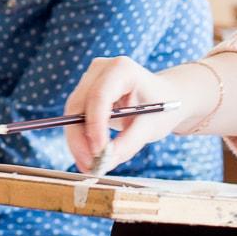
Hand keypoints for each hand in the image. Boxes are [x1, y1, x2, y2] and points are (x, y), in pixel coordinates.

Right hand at [61, 56, 188, 175]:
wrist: (164, 99)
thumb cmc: (161, 108)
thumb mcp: (151, 126)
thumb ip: (129, 142)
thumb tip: (105, 160)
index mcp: (122, 69)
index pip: (99, 96)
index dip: (95, 126)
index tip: (100, 153)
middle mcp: (100, 70)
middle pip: (78, 106)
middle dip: (81, 139)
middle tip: (91, 166)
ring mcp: (90, 80)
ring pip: (72, 115)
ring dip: (78, 143)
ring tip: (91, 167)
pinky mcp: (85, 94)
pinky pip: (75, 120)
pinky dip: (80, 141)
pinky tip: (88, 159)